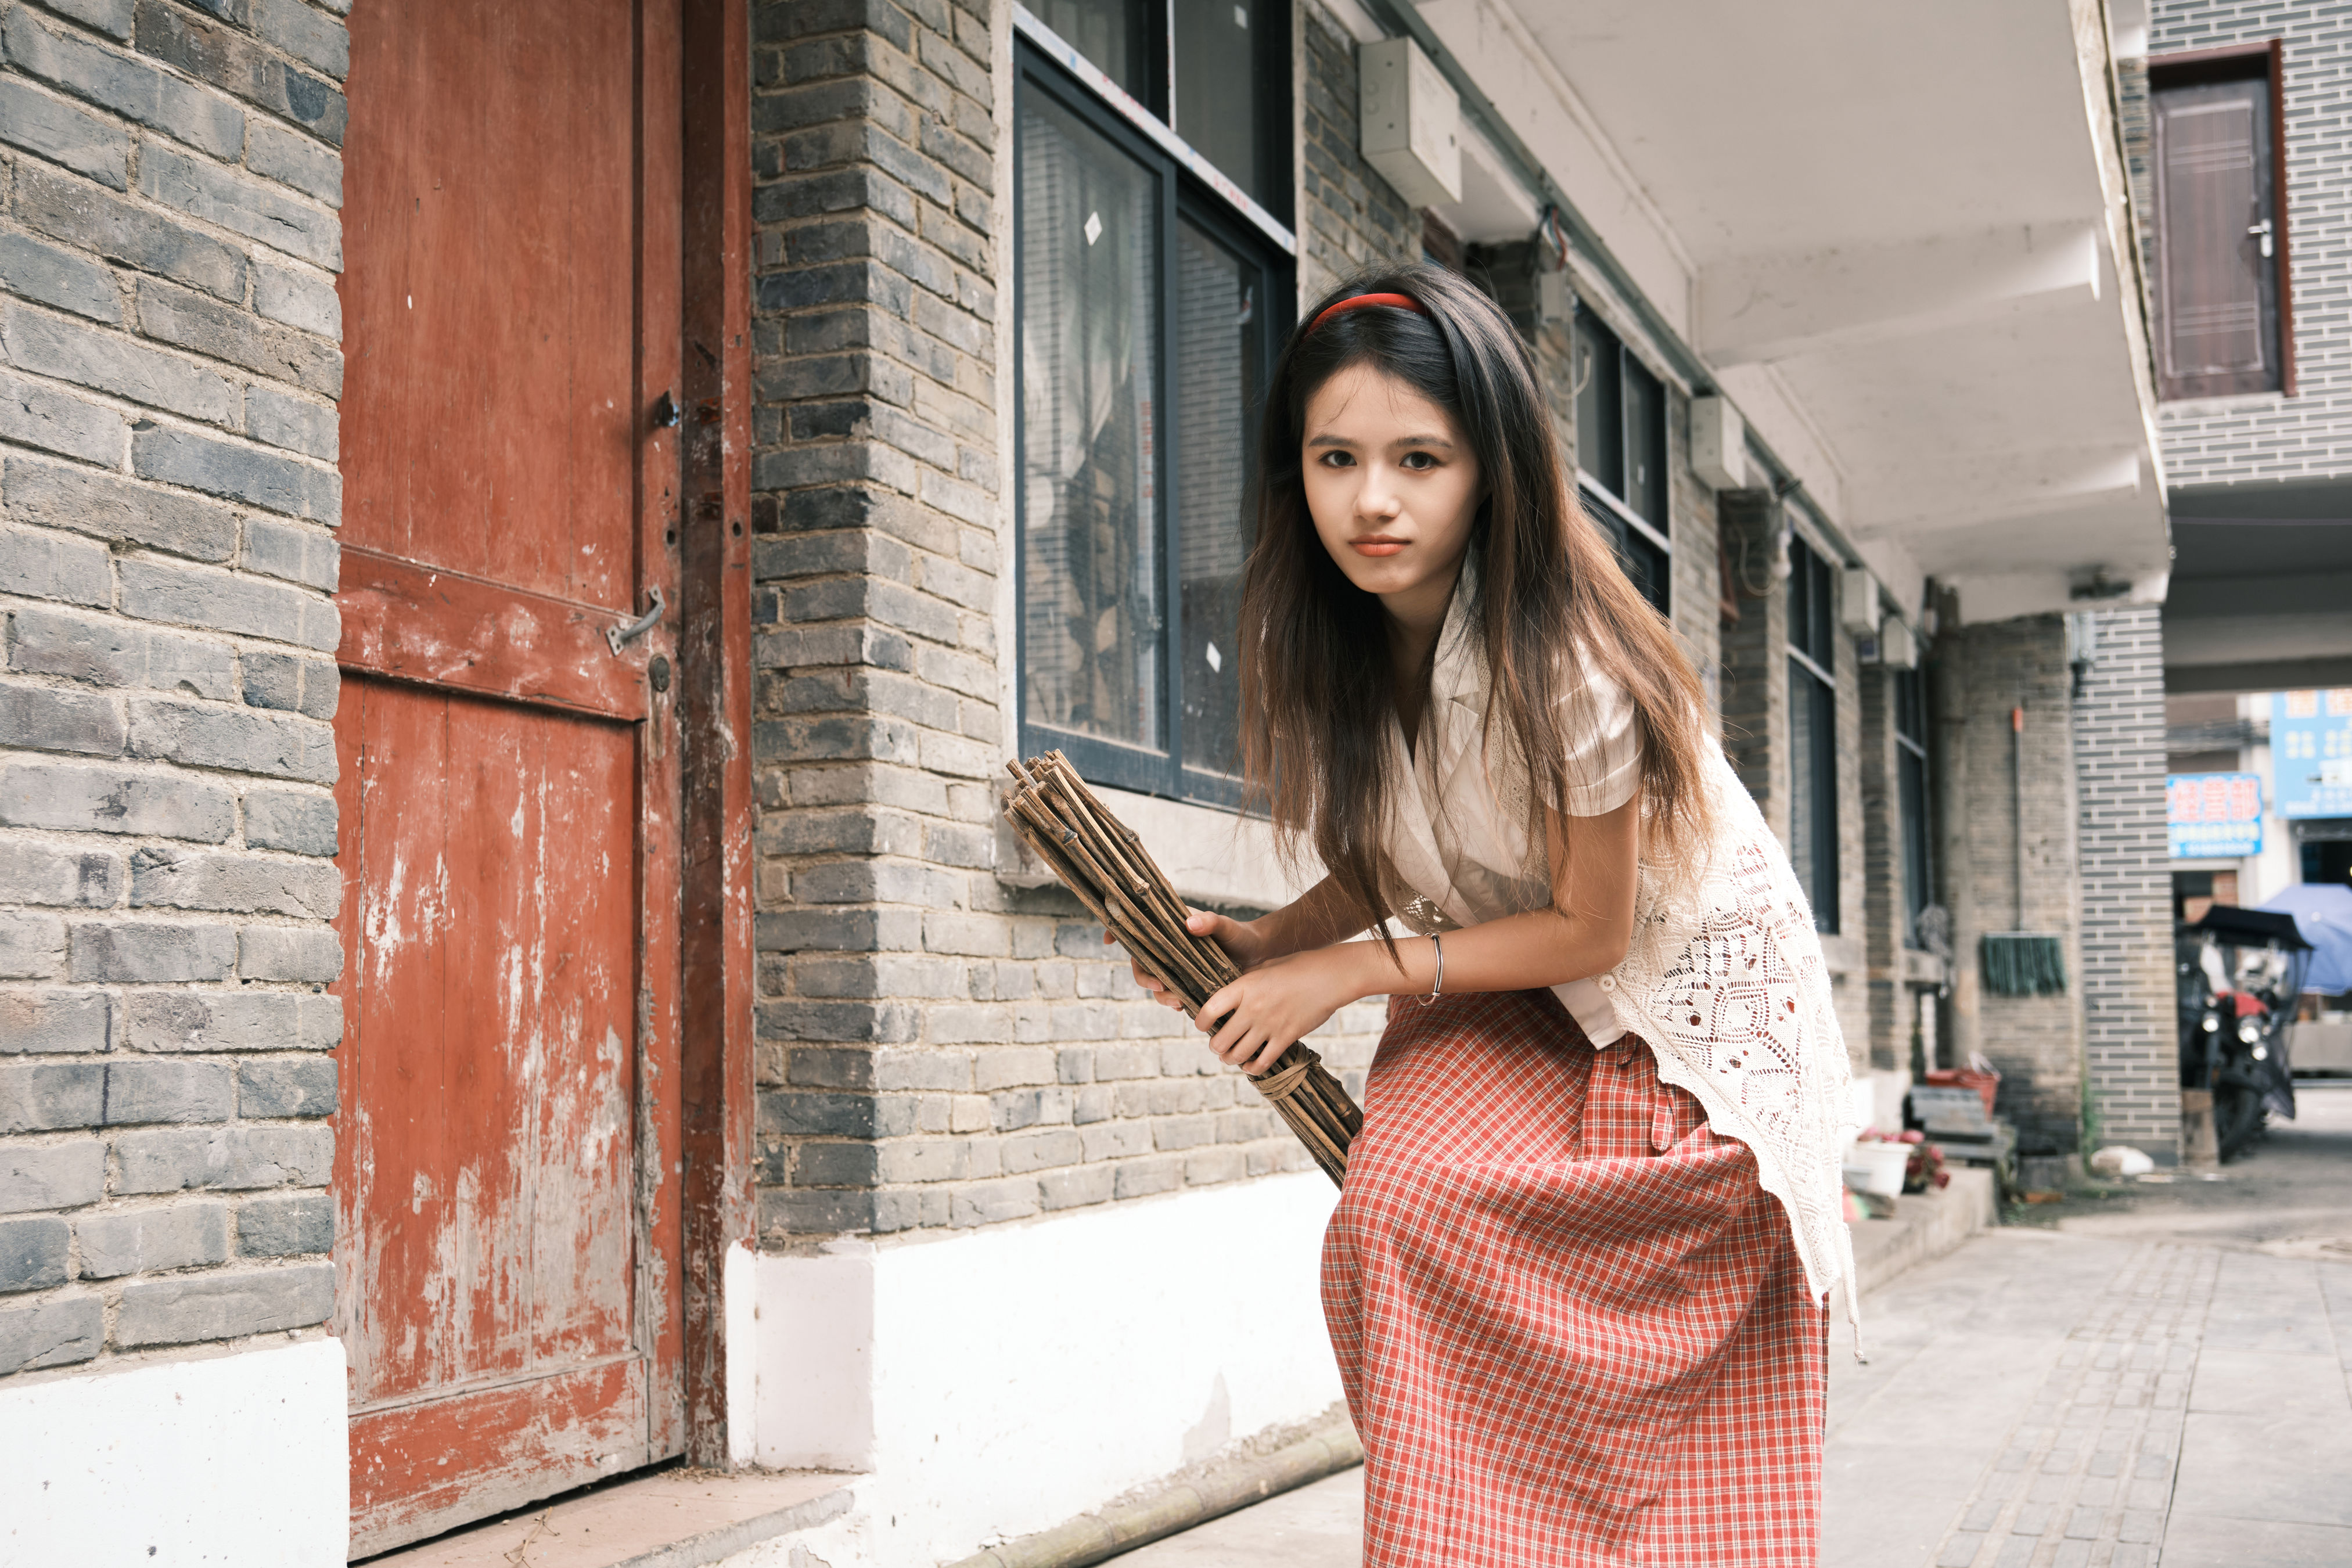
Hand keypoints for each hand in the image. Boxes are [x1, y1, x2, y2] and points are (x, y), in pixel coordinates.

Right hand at [1112, 910, 1275, 1011]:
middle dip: (1144, 977)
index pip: (1139, 929)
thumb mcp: (1227, 926)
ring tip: (1177, 1002)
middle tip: (1158, 986)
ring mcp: (1176, 968)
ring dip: (1160, 995)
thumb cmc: (1241, 936)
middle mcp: (1169, 948)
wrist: (1259, 958)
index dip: (1118, 932)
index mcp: (1172, 929)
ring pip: (1155, 983)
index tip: (1108, 940)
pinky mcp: (1186, 985)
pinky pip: (1170, 996)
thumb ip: (1210, 923)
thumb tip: (1189, 923)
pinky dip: (1172, 1002)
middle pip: (1141, 963)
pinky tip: (1183, 1006)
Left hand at [1196, 945, 1370, 1075]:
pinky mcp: (1286, 1038)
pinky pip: (1262, 1062)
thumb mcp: (1265, 967)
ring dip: (1230, 1059)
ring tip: (1230, 1057)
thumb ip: (1245, 982)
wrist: (1329, 977)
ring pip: (1237, 1055)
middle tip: (1217, 1045)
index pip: (1210, 1010)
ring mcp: (1269, 1025)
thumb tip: (1230, 994)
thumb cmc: (1297, 967)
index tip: (1201, 1025)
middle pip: (1220, 1040)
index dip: (1200, 1022)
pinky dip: (1252, 1068)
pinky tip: (1249, 1066)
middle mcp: (1252, 1008)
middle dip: (1215, 1047)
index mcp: (1244, 986)